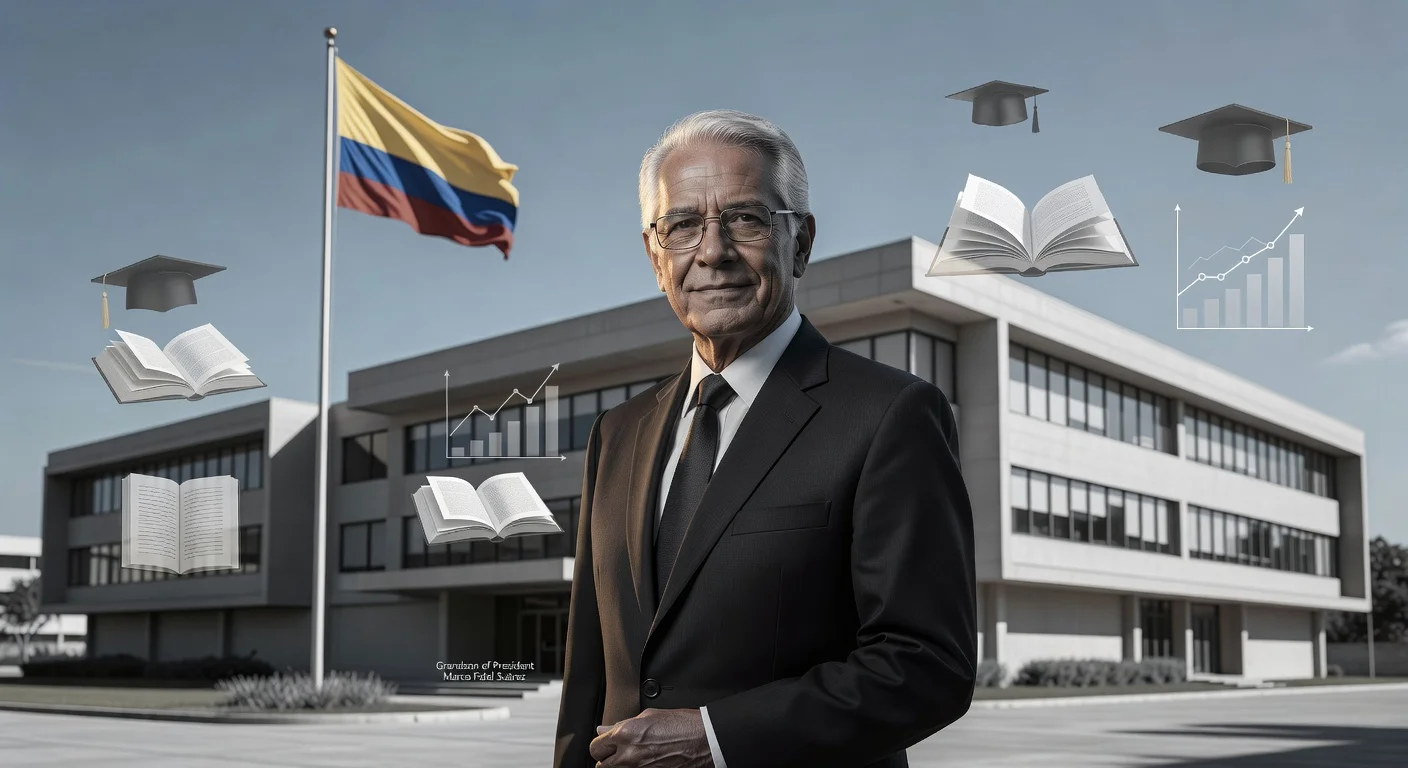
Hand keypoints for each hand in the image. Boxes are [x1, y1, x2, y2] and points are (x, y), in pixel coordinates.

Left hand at [589, 707, 713, 766]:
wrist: (705, 741)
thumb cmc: (682, 725)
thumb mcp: (649, 715)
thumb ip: (622, 724)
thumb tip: (605, 730)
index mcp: (626, 735)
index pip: (596, 746)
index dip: (601, 744)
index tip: (605, 743)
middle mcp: (629, 755)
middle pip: (601, 765)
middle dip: (606, 758)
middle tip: (616, 752)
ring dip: (619, 765)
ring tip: (632, 756)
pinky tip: (644, 761)